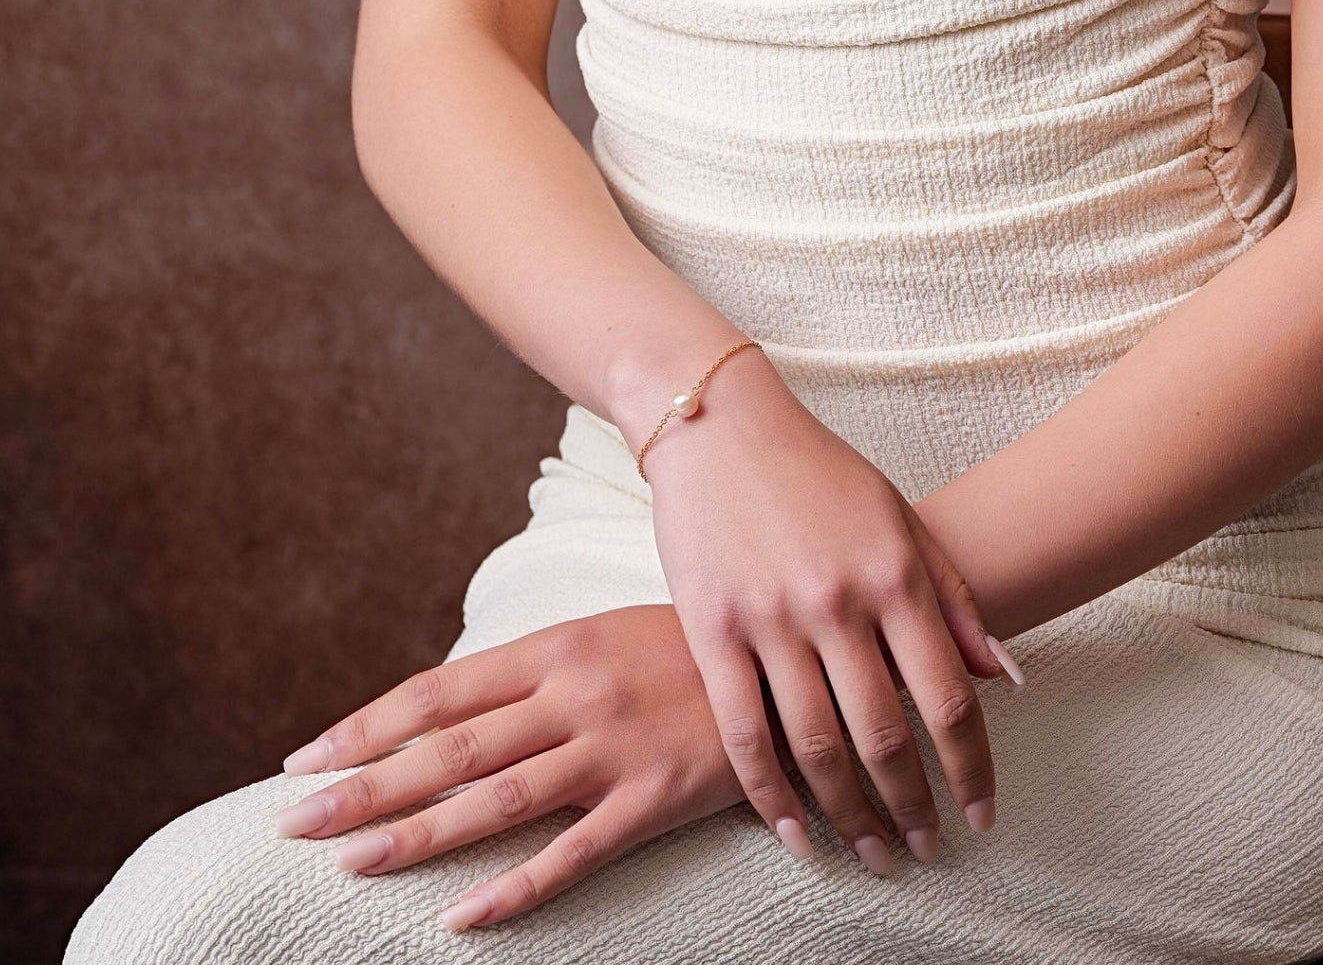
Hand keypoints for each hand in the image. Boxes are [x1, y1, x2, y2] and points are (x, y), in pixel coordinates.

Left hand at [275, 604, 742, 931]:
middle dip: (365, 787)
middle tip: (293, 822)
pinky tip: (461, 918)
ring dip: (415, 835)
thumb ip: (533, 672)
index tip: (305, 759)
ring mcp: (614, 748)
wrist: (796, 661)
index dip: (368, 725)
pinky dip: (513, 890)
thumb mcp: (604, 637)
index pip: (440, 691)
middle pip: (451, 749)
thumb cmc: (686, 650)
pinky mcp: (654, 800)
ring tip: (348, 866)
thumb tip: (447, 710)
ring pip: (495, 800)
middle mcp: (575, 694)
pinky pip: (571, 854)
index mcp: (558, 646)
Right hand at [638, 349, 1013, 870]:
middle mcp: (838, 601)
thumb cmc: (817, 472)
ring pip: (819, 746)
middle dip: (912, 806)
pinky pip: (746, 735)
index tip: (982, 814)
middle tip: (925, 850)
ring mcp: (772, 618)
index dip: (971, 767)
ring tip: (873, 853)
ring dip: (851, 814)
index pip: (948, 695)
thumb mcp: (899, 520)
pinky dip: (774, 796)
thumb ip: (953, 597)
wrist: (719, 424)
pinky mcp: (712, 631)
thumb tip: (1007, 675)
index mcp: (894, 573)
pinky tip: (799, 831)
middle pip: (885, 733)